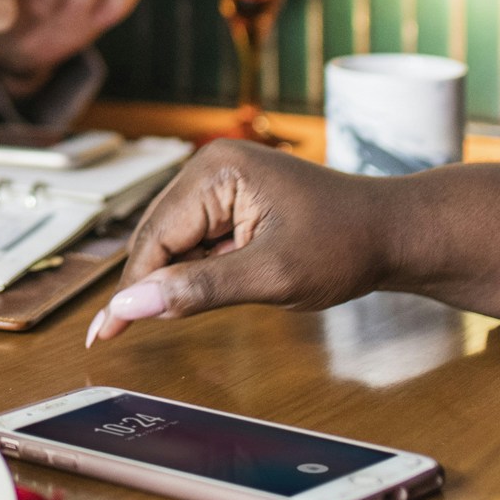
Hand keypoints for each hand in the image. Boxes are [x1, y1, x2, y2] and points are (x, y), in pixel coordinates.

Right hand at [85, 141, 393, 344]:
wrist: (395, 233)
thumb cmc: (346, 245)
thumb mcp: (271, 276)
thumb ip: (199, 289)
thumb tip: (134, 304)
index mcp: (217, 169)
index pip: (155, 236)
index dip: (131, 287)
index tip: (105, 332)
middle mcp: (213, 166)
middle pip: (157, 235)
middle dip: (145, 284)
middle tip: (115, 334)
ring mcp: (224, 181)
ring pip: (174, 241)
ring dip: (174, 278)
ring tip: (174, 312)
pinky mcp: (235, 200)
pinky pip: (198, 239)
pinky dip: (195, 271)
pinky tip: (206, 291)